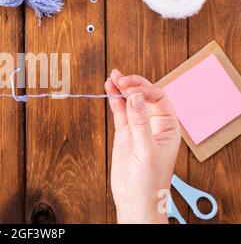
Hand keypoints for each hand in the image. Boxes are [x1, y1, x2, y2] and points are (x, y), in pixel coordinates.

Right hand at [105, 69, 180, 223]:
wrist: (135, 201)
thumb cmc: (149, 182)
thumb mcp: (146, 150)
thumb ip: (140, 122)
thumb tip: (135, 97)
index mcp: (168, 127)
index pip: (158, 98)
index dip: (144, 89)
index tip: (129, 86)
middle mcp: (154, 124)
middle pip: (144, 96)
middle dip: (132, 85)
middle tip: (119, 78)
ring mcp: (138, 128)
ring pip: (130, 102)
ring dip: (121, 89)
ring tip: (112, 77)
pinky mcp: (124, 134)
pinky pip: (120, 112)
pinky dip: (114, 101)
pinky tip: (109, 90)